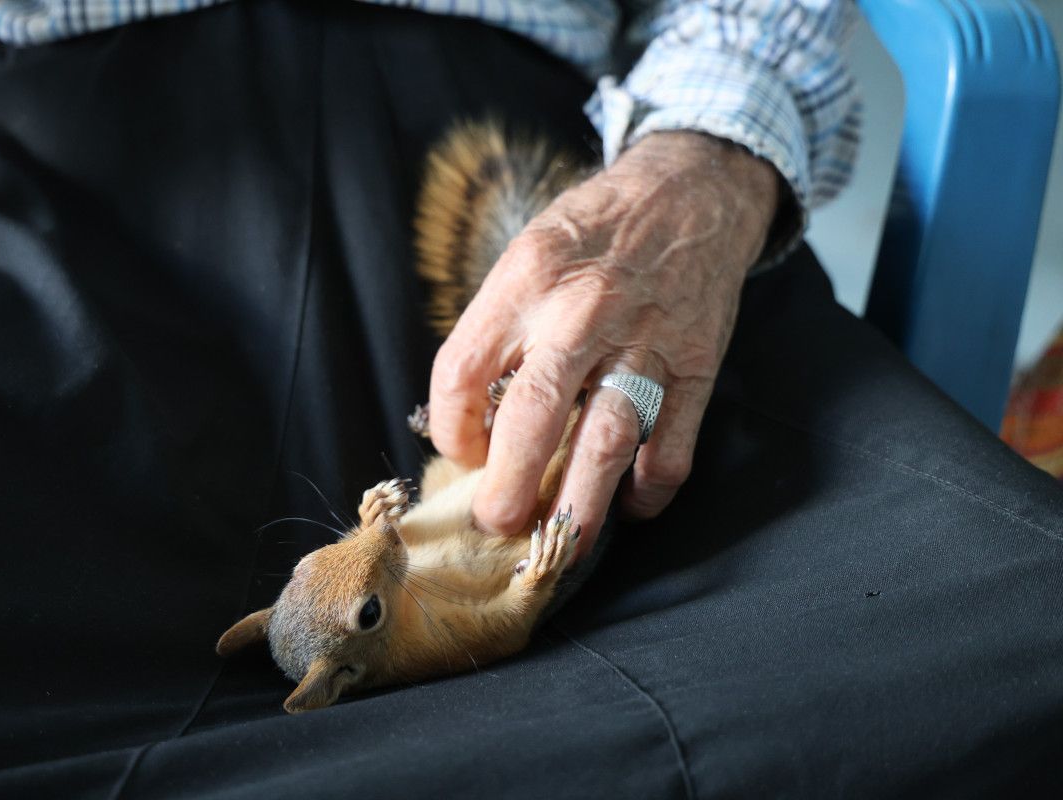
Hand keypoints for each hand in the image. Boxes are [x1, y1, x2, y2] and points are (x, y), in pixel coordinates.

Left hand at [427, 130, 779, 556]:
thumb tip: (472, 418)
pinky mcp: (694, 368)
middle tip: (495, 524)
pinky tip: (629, 504)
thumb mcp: (528, 251)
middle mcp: (581, 312)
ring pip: (604, 445)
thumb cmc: (595, 228)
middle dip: (505, 490)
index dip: (449, 426)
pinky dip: (648, 492)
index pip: (460, 370)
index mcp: (525, 279)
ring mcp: (644, 343)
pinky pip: (670, 451)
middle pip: (530, 419)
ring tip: (555, 545)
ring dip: (576, 509)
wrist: (692, 190)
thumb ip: (498, 326)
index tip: (461, 450)